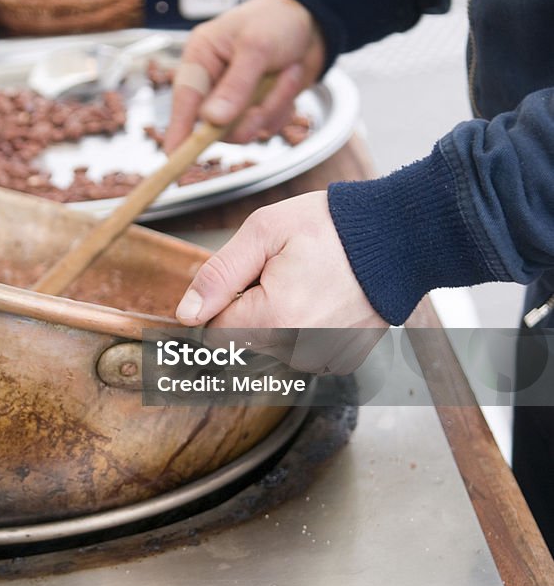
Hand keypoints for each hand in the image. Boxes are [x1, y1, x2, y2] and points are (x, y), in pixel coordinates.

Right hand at [163, 0, 325, 151]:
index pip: (184, 100)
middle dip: (246, 116)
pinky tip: (289, 79)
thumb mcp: (256, 47)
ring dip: (270, 107)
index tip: (173, 156)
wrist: (313, 20)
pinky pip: (265, 126)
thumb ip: (235, 86)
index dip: (178, 130)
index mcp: (201, 58)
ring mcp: (236, 98)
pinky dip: (282, 107)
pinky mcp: (257, 107)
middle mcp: (214, 81)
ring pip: (244, 129)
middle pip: (215, 125)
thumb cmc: (277, 20)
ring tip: (286, 74)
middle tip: (264, 100)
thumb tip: (212, 121)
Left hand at [175, 191, 386, 372]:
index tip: (246, 277)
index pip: (215, 334)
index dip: (222, 303)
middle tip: (281, 273)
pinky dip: (305, 330)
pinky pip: (304, 351)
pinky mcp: (343, 359)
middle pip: (244, 342)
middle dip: (251, 310)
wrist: (397, 235)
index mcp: (276, 319)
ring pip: (273, 348)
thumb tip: (187, 314)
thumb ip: (219, 275)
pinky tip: (323, 299)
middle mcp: (301, 349)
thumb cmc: (332, 227)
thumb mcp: (263, 232)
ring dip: (278, 321)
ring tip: (306, 282)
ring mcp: (325, 358)